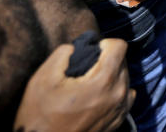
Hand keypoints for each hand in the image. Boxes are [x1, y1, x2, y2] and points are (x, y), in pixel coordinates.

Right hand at [13, 38, 133, 131]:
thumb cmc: (40, 117)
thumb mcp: (43, 79)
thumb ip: (63, 53)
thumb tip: (77, 46)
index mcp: (104, 81)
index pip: (120, 46)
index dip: (103, 44)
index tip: (90, 52)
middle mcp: (119, 95)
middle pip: (122, 61)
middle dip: (106, 60)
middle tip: (84, 71)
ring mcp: (121, 110)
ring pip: (125, 78)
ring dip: (110, 76)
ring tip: (87, 86)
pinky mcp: (118, 122)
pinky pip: (125, 96)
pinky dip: (114, 91)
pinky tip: (95, 98)